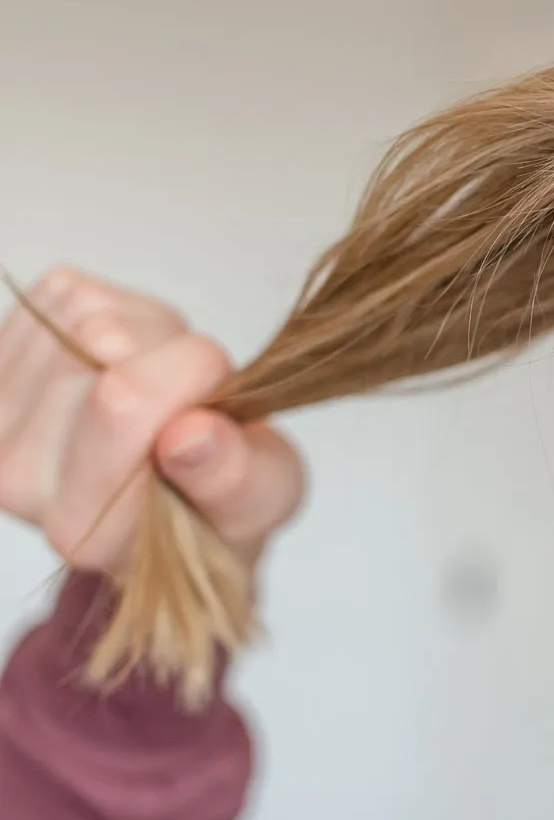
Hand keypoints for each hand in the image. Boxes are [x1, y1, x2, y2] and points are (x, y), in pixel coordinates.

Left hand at [0, 268, 303, 578]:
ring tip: (163, 383)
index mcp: (84, 526)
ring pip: (86, 312)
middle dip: (173, 353)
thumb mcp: (263, 500)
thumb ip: (234, 478)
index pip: (123, 403)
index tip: (212, 412)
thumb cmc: (216, 500)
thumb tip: (192, 434)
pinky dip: (117, 312)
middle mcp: (17, 479)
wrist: (169, 496)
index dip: (193, 380)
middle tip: (191, 401)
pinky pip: (64, 293)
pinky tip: (128, 360)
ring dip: (148, 333)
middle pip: (105, 343)